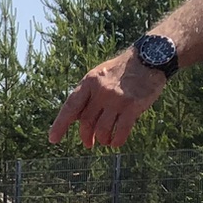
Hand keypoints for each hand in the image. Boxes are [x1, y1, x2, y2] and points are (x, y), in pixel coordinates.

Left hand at [49, 49, 166, 148]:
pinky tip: (116, 143)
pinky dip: (117, 140)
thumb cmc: (121, 71)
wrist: (149, 58)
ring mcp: (117, 99)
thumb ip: (87, 95)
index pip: (70, 107)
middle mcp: (101, 91)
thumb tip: (76, 118)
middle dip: (86, 136)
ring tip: (105, 142)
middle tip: (88, 144)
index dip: (60, 125)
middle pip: (86, 121)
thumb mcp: (99, 76)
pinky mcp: (133, 106)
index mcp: (89, 82)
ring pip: (102, 129)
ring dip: (102, 139)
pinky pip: (121, 130)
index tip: (53, 139)